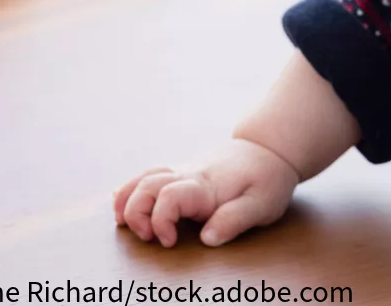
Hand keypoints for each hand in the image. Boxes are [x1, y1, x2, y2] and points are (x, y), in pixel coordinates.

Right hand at [113, 138, 299, 246]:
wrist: (270, 148)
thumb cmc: (268, 179)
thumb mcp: (262, 203)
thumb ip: (235, 220)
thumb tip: (207, 238)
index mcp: (205, 185)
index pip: (168, 197)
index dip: (160, 221)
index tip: (170, 242)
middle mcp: (188, 174)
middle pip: (146, 185)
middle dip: (136, 213)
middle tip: (149, 237)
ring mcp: (183, 170)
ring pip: (143, 177)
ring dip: (127, 199)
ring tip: (123, 222)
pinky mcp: (183, 171)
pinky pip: (150, 174)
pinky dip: (131, 186)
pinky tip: (119, 197)